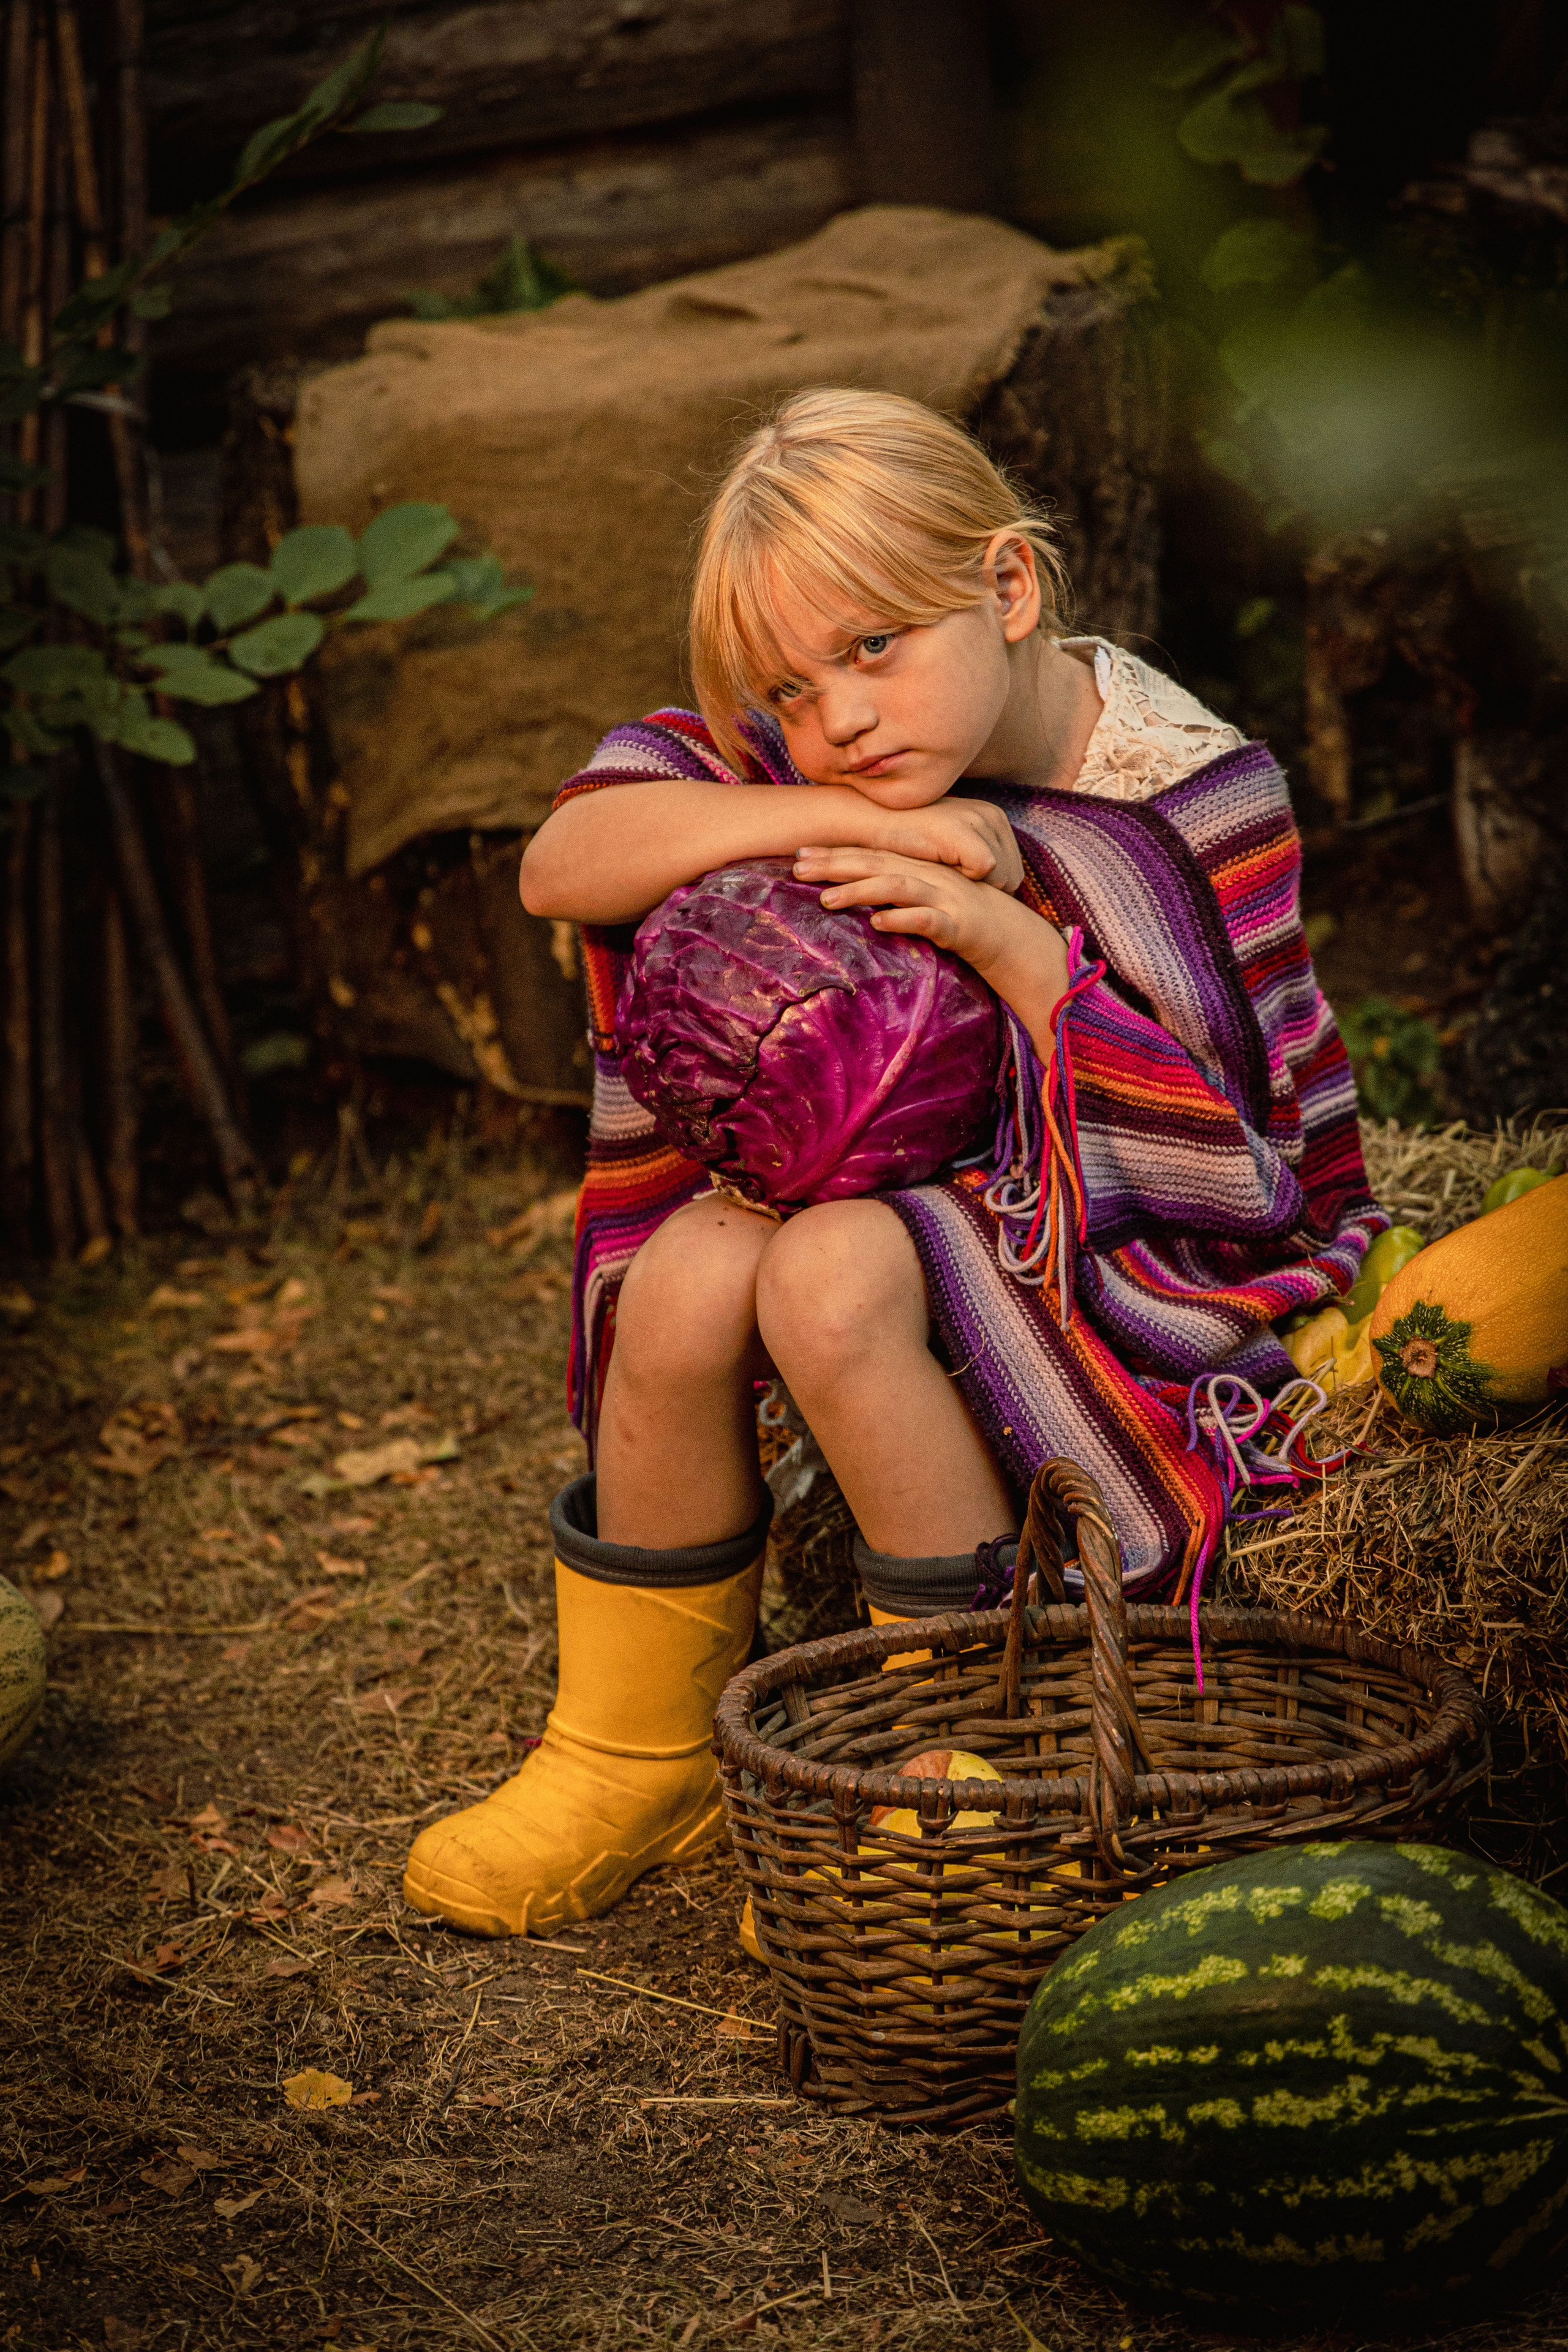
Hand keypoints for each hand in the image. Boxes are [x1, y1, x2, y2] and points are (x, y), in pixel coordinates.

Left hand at [794, 846, 1068, 1042]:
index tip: (799, 854)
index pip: (872, 855)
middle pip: (877, 864)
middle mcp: (929, 877)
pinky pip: (927, 920)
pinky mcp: (958, 924)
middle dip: (835, 864)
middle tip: (796, 866)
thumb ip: (895, 894)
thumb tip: (858, 898)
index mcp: (919, 869)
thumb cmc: (965, 921)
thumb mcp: (926, 902)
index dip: (835, 854)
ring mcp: (944, 898)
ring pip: (897, 888)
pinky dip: (903, 919)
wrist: (1014, 938)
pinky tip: (878, 923)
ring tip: (825, 899)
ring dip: (859, 891)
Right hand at [799, 796, 1023, 893]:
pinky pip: (984, 871)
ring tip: (948, 879)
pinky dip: (966, 880)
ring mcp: (979, 821)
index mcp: (994, 817)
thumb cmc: (909, 841)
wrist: (874, 822)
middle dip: (988, 890)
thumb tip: (998, 888)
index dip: (991, 888)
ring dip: (975, 886)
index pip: (1013, 869)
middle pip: (1012, 876)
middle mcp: (992, 815)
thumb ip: (975, 860)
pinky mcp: (965, 833)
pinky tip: (943, 873)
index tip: (964, 888)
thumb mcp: (952, 847)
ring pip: (1001, 877)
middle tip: (956, 887)